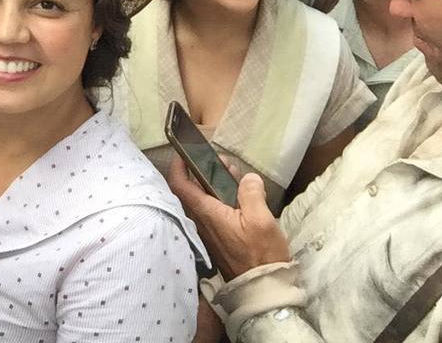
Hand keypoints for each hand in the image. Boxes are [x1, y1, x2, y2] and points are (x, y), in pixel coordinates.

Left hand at [168, 155, 290, 279]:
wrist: (262, 289)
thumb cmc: (261, 255)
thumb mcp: (260, 220)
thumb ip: (251, 194)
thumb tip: (247, 178)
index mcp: (207, 214)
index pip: (180, 185)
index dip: (179, 166)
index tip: (184, 152)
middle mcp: (202, 222)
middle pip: (193, 190)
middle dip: (205, 172)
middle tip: (224, 163)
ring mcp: (209, 232)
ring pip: (205, 201)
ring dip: (216, 186)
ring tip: (236, 176)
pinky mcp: (218, 239)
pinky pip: (214, 213)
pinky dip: (223, 200)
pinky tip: (241, 198)